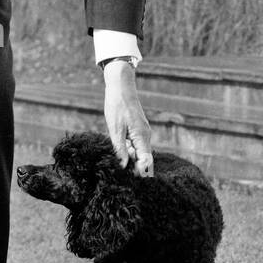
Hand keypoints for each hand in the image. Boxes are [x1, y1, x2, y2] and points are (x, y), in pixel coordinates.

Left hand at [102, 61, 152, 176]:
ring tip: (117, 153)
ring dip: (130, 157)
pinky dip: (128, 149)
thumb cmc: (117, 106)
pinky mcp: (137, 129)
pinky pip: (136, 144)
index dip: (139, 171)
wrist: (121, 86)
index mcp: (142, 137)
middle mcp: (145, 136)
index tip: (127, 176)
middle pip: (144, 159)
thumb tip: (123, 166)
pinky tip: (118, 146)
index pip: (147, 161)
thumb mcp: (115, 129)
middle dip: (133, 166)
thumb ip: (120, 149)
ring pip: (139, 152)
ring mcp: (142, 132)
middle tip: (119, 166)